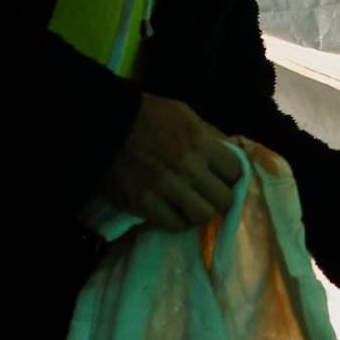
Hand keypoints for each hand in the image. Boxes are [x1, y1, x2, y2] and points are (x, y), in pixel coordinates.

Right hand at [95, 93, 242, 231]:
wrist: (103, 124)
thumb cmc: (146, 115)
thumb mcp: (184, 113)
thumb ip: (210, 134)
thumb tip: (231, 154)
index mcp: (200, 141)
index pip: (236, 171)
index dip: (231, 177)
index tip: (223, 178)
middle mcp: (187, 167)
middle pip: (223, 199)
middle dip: (219, 197)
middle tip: (208, 195)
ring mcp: (165, 188)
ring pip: (202, 216)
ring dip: (199, 212)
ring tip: (190, 206)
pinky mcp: (143, 204)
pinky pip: (174, 226)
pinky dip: (177, 222)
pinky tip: (172, 212)